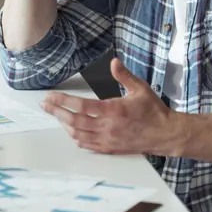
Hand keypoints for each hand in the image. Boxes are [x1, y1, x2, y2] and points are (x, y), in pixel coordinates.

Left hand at [41, 58, 184, 155]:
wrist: (165, 134)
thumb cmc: (153, 110)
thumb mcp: (141, 88)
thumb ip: (124, 75)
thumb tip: (114, 62)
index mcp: (114, 110)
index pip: (82, 106)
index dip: (63, 101)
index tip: (51, 96)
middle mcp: (108, 127)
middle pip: (74, 121)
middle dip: (57, 112)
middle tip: (45, 105)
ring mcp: (108, 140)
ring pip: (78, 134)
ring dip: (64, 125)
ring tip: (55, 114)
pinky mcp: (110, 149)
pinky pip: (87, 145)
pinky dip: (75, 137)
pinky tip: (70, 131)